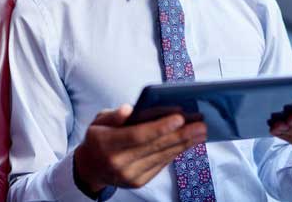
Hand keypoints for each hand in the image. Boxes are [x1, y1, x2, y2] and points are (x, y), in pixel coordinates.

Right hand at [74, 104, 206, 193]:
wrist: (91, 168)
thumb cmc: (98, 138)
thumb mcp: (99, 121)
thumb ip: (114, 115)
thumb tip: (129, 109)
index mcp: (106, 143)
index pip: (137, 136)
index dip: (159, 127)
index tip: (179, 117)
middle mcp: (118, 162)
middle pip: (155, 147)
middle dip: (180, 135)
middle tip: (200, 125)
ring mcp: (129, 175)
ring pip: (162, 157)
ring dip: (183, 144)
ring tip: (200, 132)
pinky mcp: (138, 182)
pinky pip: (161, 165)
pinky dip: (175, 152)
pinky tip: (187, 143)